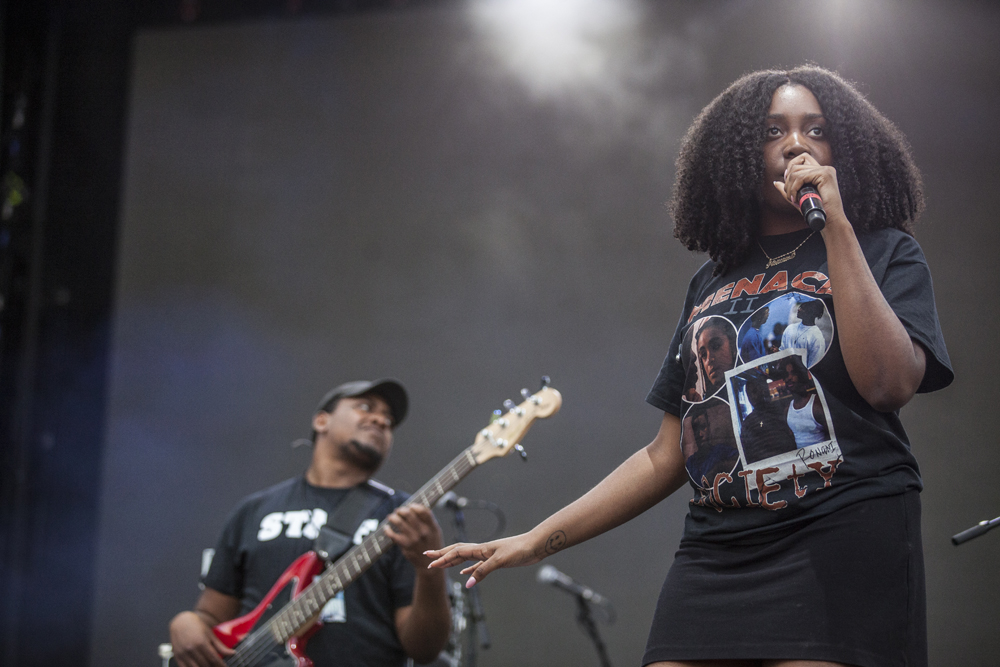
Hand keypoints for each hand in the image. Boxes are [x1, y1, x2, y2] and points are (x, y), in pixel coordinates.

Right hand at [168, 611, 233, 666]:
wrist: (181, 622)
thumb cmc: (198, 627)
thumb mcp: (210, 635)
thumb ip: (220, 646)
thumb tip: (233, 653)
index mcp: (201, 643)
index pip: (213, 659)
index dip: (220, 665)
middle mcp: (191, 649)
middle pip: (205, 665)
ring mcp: (183, 654)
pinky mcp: (177, 657)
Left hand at [384, 504, 443, 568]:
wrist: (427, 564)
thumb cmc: (430, 544)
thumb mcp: (435, 532)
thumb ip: (428, 520)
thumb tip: (414, 508)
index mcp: (432, 527)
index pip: (423, 511)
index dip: (414, 506)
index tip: (410, 506)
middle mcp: (423, 532)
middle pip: (409, 514)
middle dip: (401, 510)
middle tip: (398, 510)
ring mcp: (414, 538)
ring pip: (399, 522)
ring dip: (393, 517)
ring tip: (391, 517)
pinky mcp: (405, 546)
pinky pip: (393, 535)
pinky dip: (388, 530)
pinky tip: (387, 528)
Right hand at [424, 533, 544, 587]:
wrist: (534, 546)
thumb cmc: (519, 550)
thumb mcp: (500, 561)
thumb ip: (483, 571)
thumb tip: (467, 583)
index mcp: (481, 549)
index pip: (457, 552)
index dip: (443, 557)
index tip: (430, 562)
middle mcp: (482, 551)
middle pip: (457, 552)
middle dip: (442, 556)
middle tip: (428, 558)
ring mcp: (488, 556)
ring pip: (465, 558)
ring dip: (452, 561)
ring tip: (441, 565)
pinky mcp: (495, 561)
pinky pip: (477, 566)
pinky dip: (468, 569)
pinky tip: (465, 573)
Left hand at [773, 153, 845, 224]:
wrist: (829, 220)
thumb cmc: (816, 211)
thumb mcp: (799, 198)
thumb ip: (788, 189)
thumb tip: (776, 182)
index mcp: (821, 171)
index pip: (803, 158)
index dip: (791, 167)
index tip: (788, 182)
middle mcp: (825, 168)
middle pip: (797, 164)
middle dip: (788, 180)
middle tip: (789, 194)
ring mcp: (826, 170)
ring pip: (797, 171)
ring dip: (790, 186)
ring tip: (792, 198)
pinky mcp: (825, 174)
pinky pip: (801, 177)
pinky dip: (794, 188)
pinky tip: (795, 198)